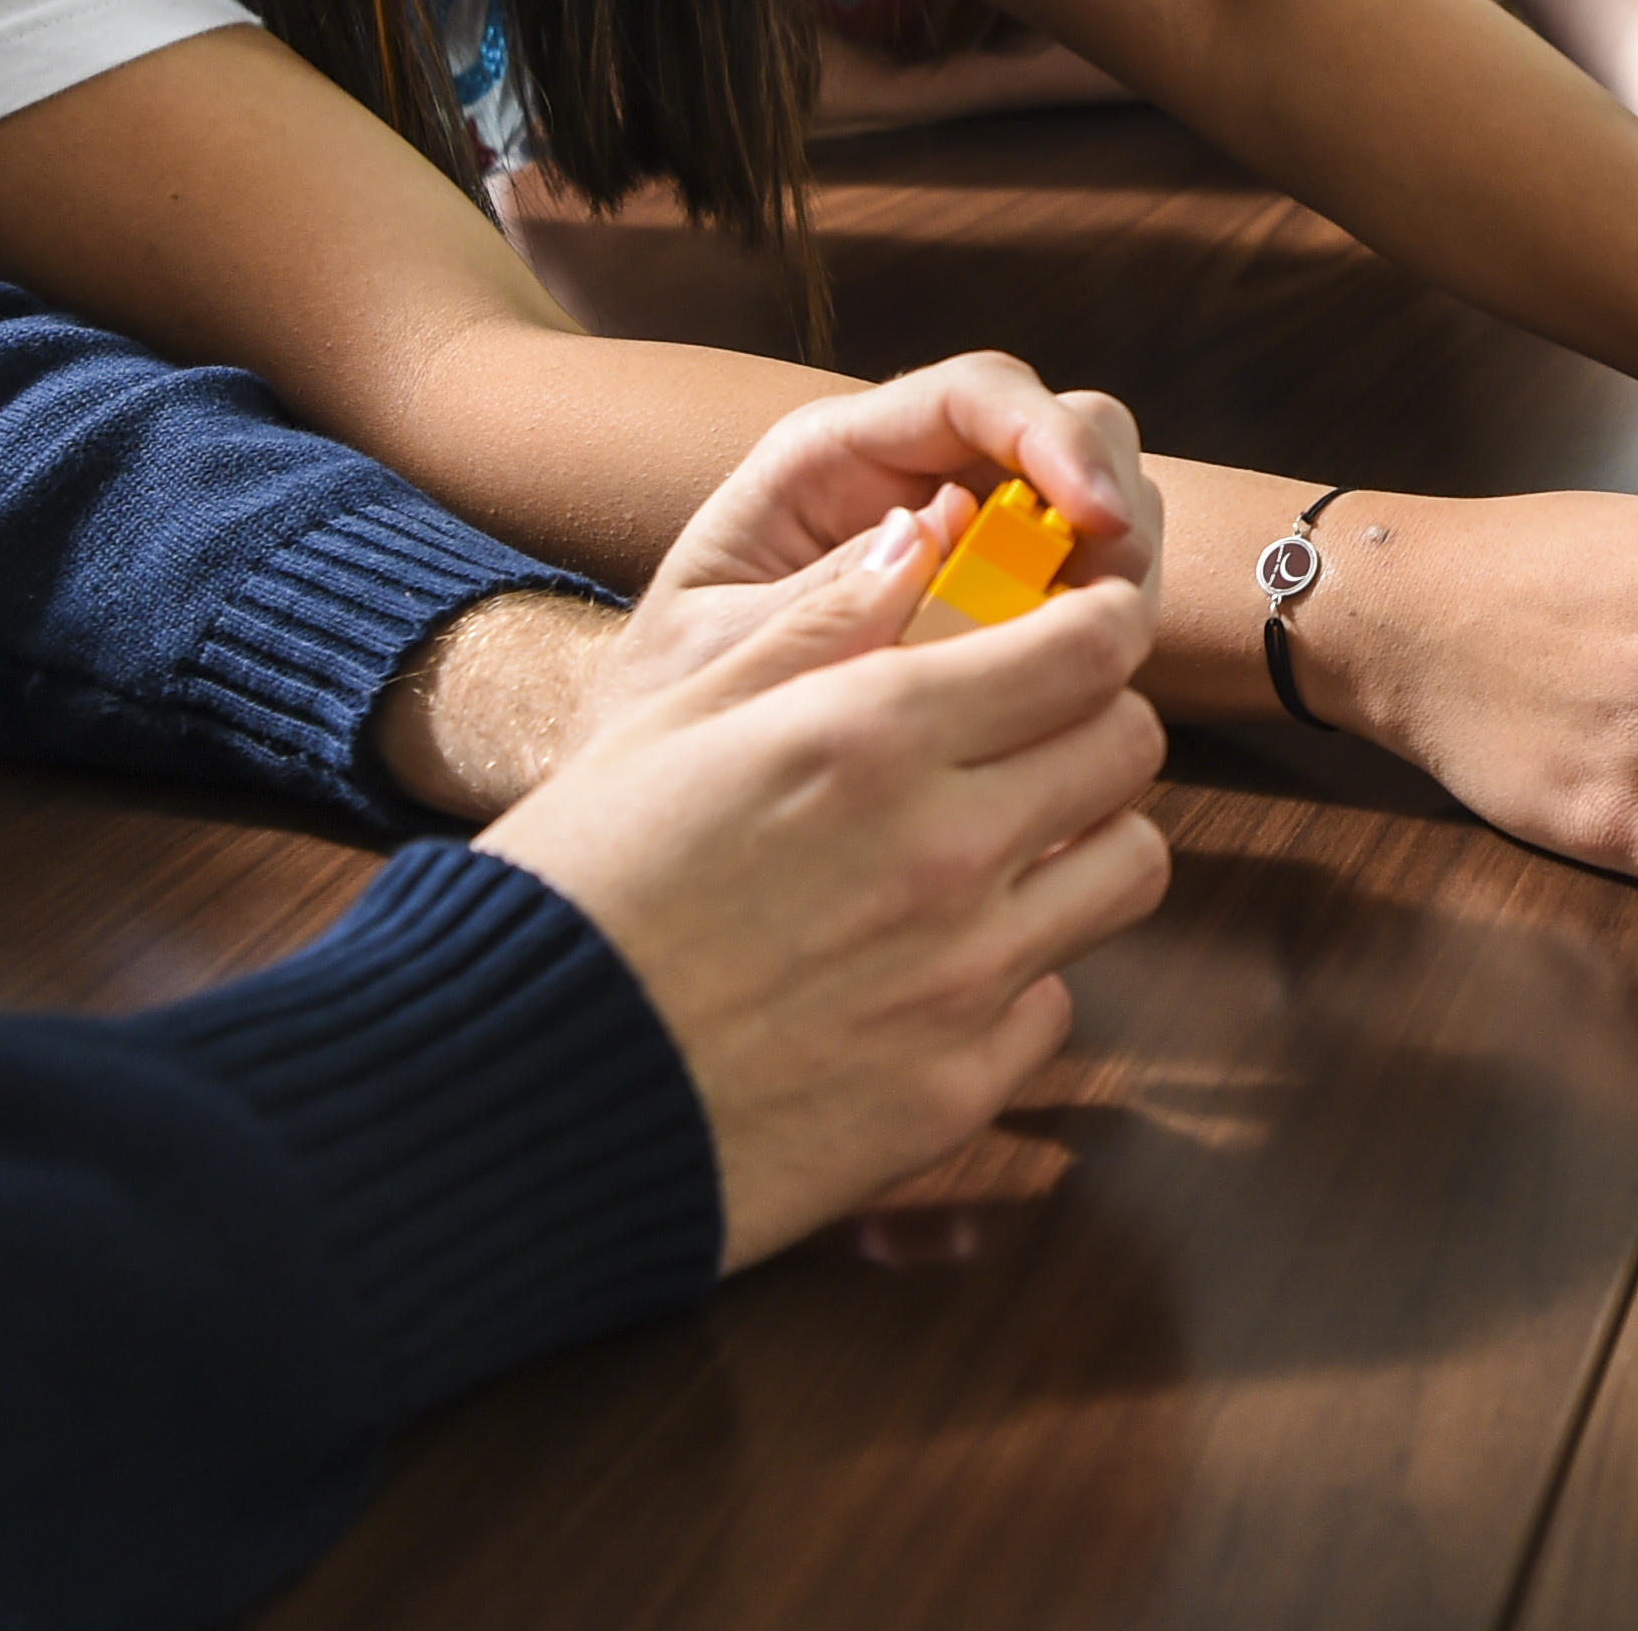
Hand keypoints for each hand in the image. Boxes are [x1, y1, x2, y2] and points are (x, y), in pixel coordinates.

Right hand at [479, 503, 1171, 1268]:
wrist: (505, 1100)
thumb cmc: (570, 891)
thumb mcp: (668, 719)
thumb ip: (816, 624)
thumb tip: (920, 537)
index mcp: (874, 734)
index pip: (1092, 644)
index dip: (1095, 627)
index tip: (1078, 633)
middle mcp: (945, 848)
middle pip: (1132, 745)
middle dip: (1092, 726)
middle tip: (1026, 743)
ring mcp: (963, 977)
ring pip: (1130, 868)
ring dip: (1078, 849)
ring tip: (991, 857)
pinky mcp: (957, 1090)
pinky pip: (1054, 1002)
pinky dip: (1012, 983)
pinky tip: (924, 979)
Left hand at [581, 358, 1164, 744]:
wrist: (656, 774)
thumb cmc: (671, 697)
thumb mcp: (718, 650)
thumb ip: (819, 596)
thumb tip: (941, 531)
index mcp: (834, 454)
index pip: (975, 393)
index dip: (1053, 439)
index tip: (1099, 517)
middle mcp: (914, 474)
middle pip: (1064, 426)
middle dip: (1109, 497)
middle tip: (1113, 598)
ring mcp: (968, 534)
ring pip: (1096, 500)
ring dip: (1116, 567)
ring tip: (1091, 652)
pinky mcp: (997, 599)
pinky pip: (1081, 584)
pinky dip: (1100, 621)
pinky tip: (1075, 680)